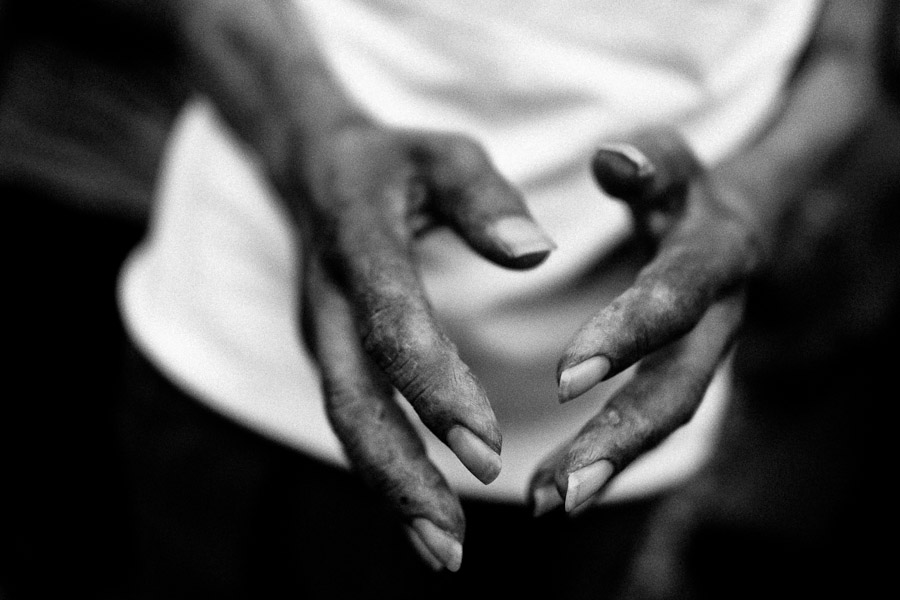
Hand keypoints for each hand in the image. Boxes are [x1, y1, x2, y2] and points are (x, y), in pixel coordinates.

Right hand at [300, 123, 554, 569]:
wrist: (315, 171)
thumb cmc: (396, 163)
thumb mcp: (443, 154)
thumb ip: (485, 199)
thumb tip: (536, 253)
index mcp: (357, 241)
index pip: (392, 320)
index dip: (434, 386)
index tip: (486, 448)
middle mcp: (327, 298)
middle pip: (351, 398)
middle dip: (402, 472)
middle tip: (455, 542)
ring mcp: (320, 332)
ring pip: (348, 424)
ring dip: (391, 492)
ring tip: (445, 554)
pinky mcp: (329, 354)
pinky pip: (355, 419)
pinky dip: (386, 473)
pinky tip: (425, 518)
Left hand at [529, 129, 756, 514]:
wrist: (736, 220)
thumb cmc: (685, 188)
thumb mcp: (675, 163)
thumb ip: (650, 163)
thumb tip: (610, 157)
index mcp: (717, 254)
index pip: (676, 296)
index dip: (629, 333)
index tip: (567, 377)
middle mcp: (719, 317)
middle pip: (679, 386)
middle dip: (619, 435)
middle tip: (558, 485)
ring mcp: (705, 354)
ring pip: (664, 419)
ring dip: (607, 465)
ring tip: (545, 503)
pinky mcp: (682, 376)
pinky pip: (647, 425)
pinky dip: (603, 460)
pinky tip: (551, 492)